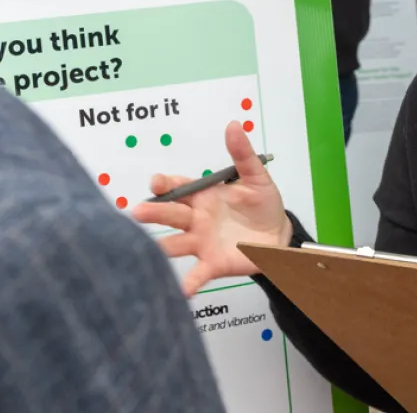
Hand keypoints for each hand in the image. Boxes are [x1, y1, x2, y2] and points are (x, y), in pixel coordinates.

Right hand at [131, 121, 293, 295]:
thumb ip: (243, 155)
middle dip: (153, 213)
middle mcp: (195, 219)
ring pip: (175, 244)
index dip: (165, 184)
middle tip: (137, 212)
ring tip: (147, 252)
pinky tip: (182, 290)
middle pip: (170, 215)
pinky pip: (196, 274)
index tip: (156, 183)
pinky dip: (189, 283)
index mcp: (202, 195)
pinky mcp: (212, 264)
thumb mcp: (257, 177)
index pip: (177, 187)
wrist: (279, 236)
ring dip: (160, 247)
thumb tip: (234, 125)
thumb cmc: (263, 204)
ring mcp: (201, 242)